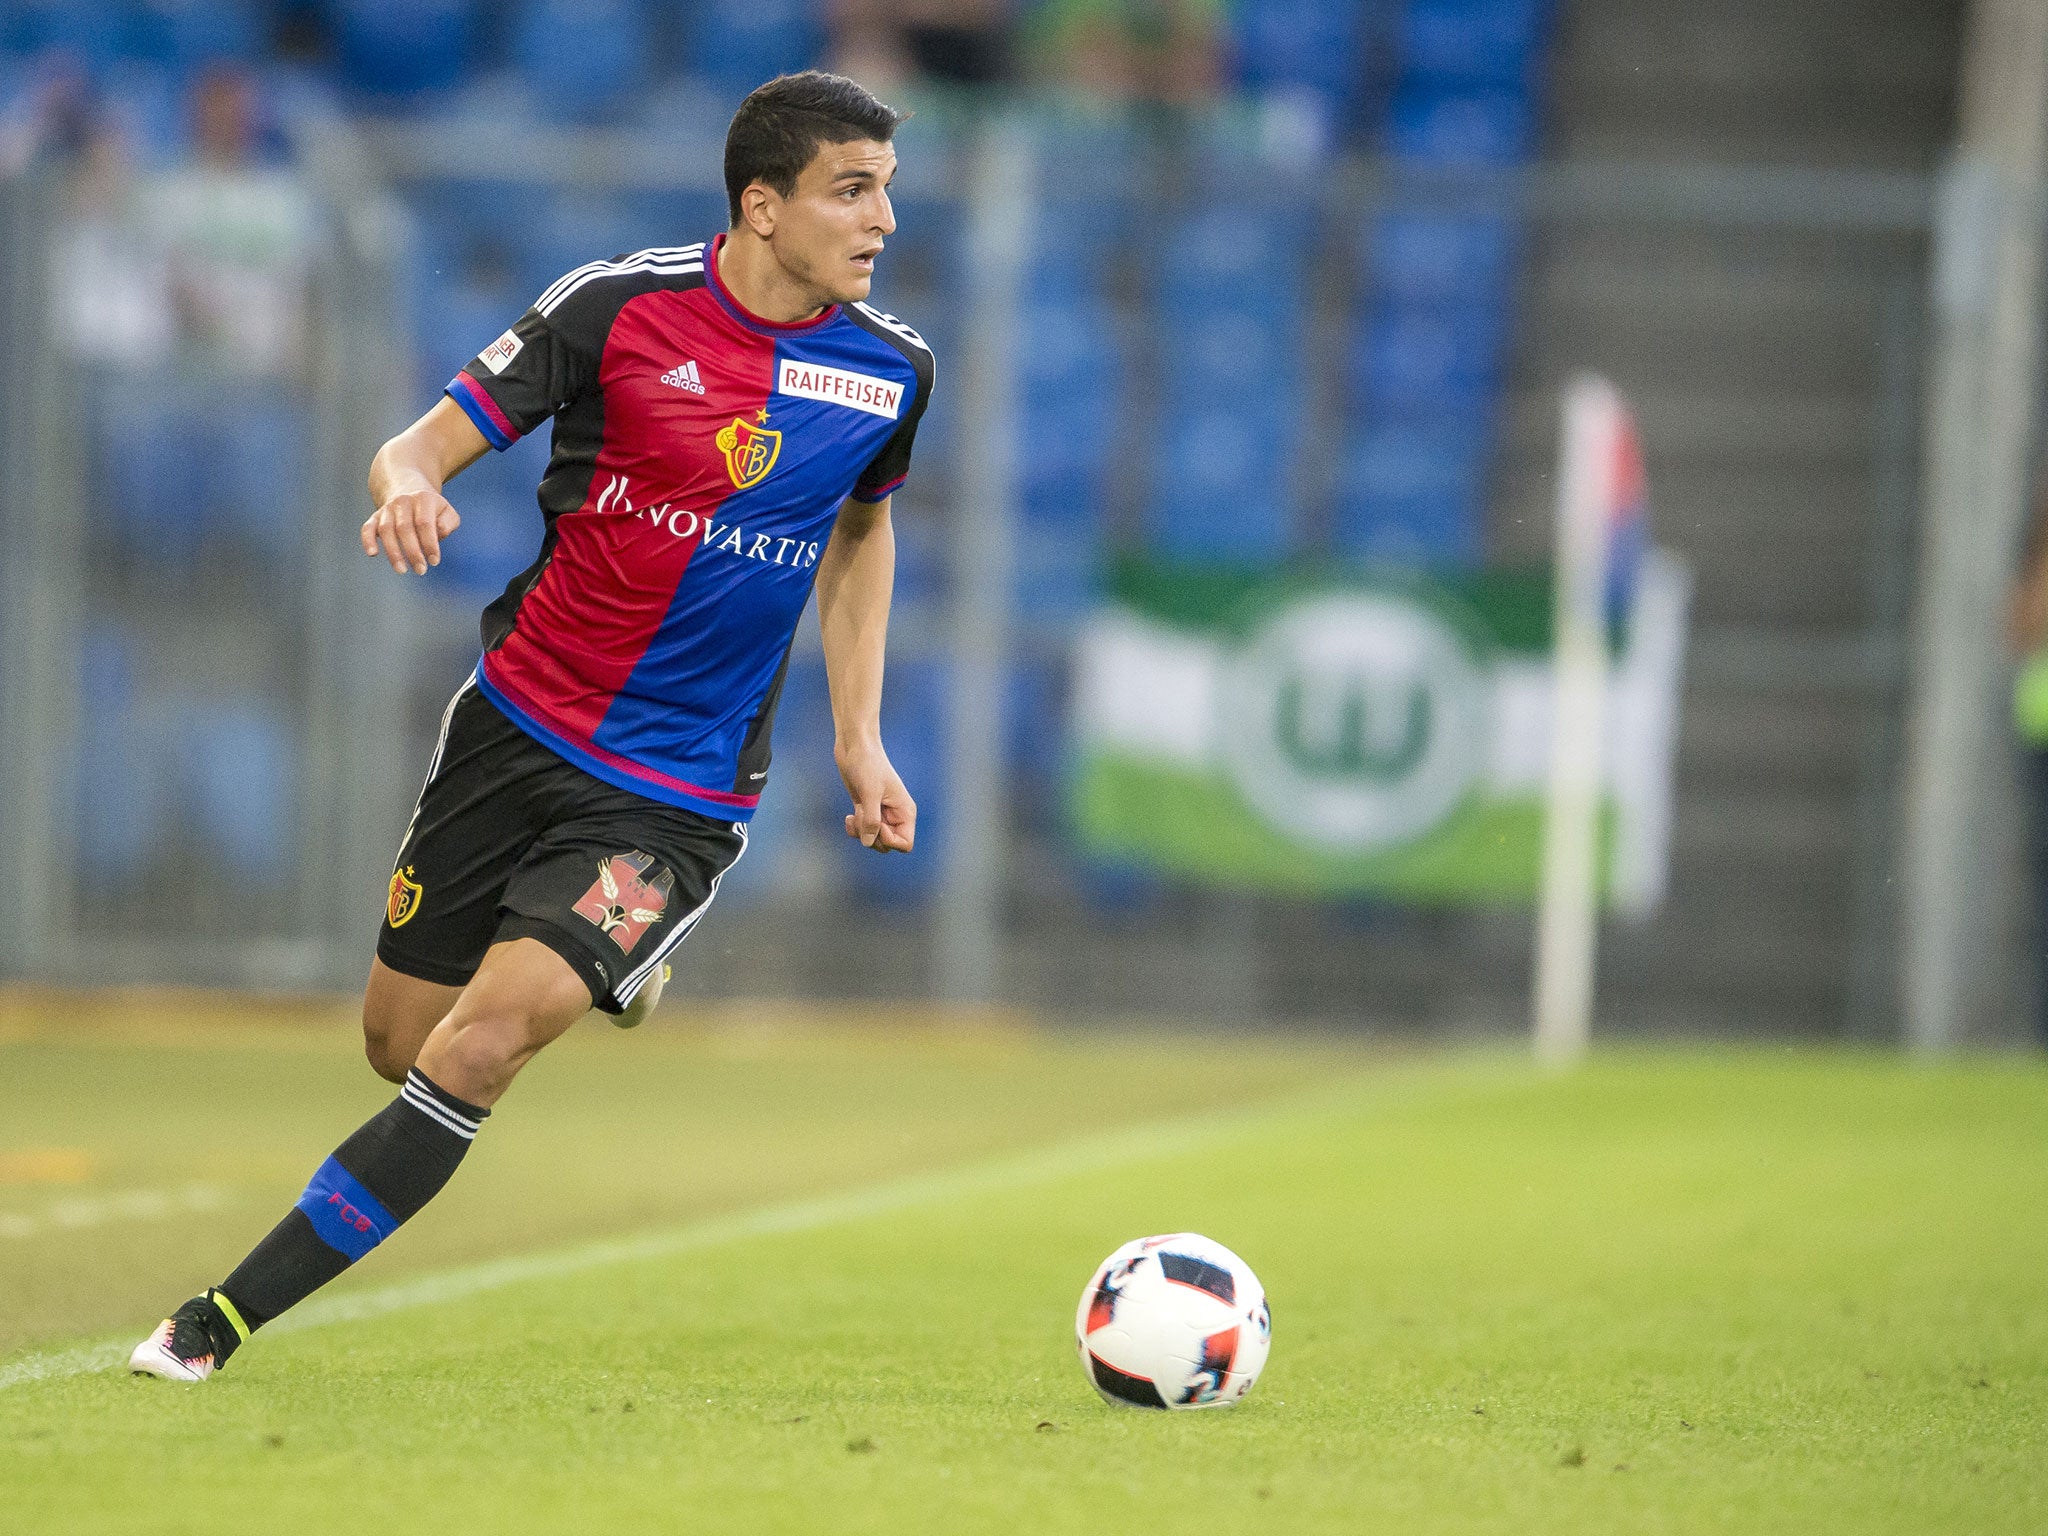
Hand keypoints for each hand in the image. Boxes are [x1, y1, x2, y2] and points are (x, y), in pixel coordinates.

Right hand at [361, 488, 460, 575]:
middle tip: (420, 570)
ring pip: (386, 530)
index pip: (425, 524)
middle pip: (404, 528)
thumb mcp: (447, 512)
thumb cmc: (432, 509)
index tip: (434, 561)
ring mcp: (387, 509)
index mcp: (423, 499)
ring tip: (401, 570)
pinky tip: (372, 554)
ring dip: (393, 552)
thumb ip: (448, 523)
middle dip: (412, 552)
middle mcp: (403, 502)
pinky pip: (368, 528)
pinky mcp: (375, 517)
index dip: (429, 544)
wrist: (409, 491)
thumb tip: (439, 532)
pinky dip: (368, 540)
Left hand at [837, 738, 915, 852]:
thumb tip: (869, 843)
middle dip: (872, 836)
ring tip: (855, 813)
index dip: (889, 840)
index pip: (905, 844)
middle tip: (863, 814)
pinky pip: (863, 832)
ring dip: (861, 832)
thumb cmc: (867, 764)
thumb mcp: (870, 793)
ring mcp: (880, 813)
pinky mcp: (866, 810)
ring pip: (873, 840)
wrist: (855, 746)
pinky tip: (849, 816)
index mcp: (905, 811)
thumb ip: (871, 820)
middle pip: (888, 845)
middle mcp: (895, 815)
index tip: (877, 823)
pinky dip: (855, 829)